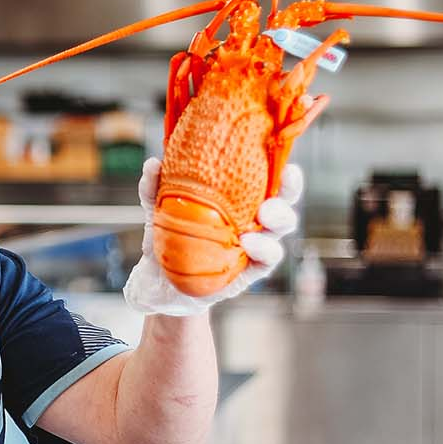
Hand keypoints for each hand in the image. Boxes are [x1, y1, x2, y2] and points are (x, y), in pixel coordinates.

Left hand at [123, 157, 302, 315]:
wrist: (158, 282)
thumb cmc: (167, 238)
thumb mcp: (158, 211)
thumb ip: (155, 188)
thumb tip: (154, 164)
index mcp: (238, 199)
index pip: (267, 177)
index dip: (279, 168)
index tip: (284, 161)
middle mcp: (252, 219)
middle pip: (283, 200)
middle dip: (288, 191)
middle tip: (272, 190)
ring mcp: (254, 244)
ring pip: (281, 229)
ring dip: (279, 220)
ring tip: (262, 217)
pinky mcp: (250, 269)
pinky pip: (267, 259)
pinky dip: (264, 249)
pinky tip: (248, 244)